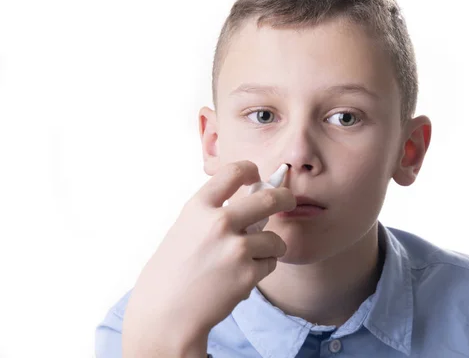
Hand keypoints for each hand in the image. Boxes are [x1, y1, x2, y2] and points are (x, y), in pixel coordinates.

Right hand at [122, 160, 295, 356]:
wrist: (165, 314)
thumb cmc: (172, 272)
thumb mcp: (186, 229)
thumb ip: (213, 213)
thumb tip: (251, 197)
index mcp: (199, 207)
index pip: (233, 171)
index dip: (250, 169)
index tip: (257, 175)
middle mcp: (218, 223)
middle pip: (270, 198)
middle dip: (285, 198)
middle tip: (288, 201)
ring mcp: (235, 248)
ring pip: (275, 239)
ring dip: (270, 248)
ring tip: (248, 260)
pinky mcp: (247, 274)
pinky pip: (270, 264)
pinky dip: (261, 270)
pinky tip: (240, 278)